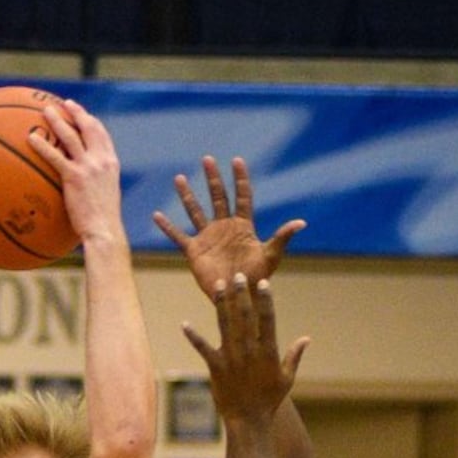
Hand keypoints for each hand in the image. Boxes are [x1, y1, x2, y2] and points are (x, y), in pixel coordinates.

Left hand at [32, 98, 122, 244]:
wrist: (105, 231)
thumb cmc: (103, 224)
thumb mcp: (106, 199)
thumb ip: (97, 187)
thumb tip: (84, 190)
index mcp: (111, 164)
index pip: (102, 135)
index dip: (91, 122)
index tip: (83, 115)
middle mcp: (101, 160)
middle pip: (88, 127)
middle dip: (77, 112)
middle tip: (65, 104)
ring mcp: (88, 166)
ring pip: (71, 135)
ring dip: (57, 120)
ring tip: (46, 110)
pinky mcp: (74, 177)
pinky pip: (55, 156)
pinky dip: (42, 145)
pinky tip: (31, 139)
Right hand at [154, 155, 304, 300]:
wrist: (237, 298)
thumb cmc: (256, 278)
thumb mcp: (271, 256)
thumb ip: (282, 237)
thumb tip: (301, 223)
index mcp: (242, 226)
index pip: (242, 196)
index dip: (240, 179)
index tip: (237, 160)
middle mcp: (224, 227)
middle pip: (218, 197)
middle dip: (213, 178)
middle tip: (207, 159)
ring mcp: (208, 238)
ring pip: (196, 211)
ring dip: (187, 195)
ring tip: (179, 178)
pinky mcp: (194, 252)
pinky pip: (178, 237)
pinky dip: (167, 227)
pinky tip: (156, 215)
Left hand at [183, 274, 308, 429]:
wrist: (248, 421)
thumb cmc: (269, 400)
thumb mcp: (287, 378)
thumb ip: (295, 356)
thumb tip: (307, 338)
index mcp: (268, 351)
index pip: (267, 320)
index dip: (265, 300)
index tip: (262, 283)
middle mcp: (249, 350)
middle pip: (244, 316)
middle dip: (241, 294)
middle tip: (237, 275)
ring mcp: (231, 358)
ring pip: (225, 325)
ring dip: (221, 304)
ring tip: (219, 286)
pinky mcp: (216, 367)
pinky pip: (203, 348)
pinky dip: (193, 336)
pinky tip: (184, 324)